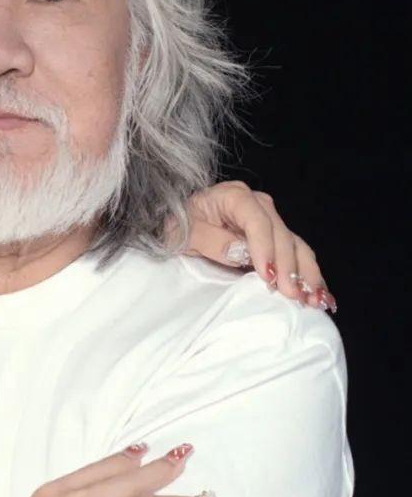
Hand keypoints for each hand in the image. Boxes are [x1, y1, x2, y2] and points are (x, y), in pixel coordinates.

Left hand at [181, 181, 335, 311]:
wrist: (176, 225)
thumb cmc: (177, 227)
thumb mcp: (183, 234)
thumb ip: (211, 240)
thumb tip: (242, 252)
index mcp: (233, 197)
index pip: (257, 221)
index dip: (265, 249)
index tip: (268, 276)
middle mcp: (257, 204)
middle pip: (281, 234)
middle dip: (289, 267)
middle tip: (293, 295)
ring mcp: (269, 220)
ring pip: (295, 245)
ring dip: (307, 273)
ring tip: (313, 299)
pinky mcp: (274, 237)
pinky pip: (297, 254)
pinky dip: (309, 274)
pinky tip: (320, 294)